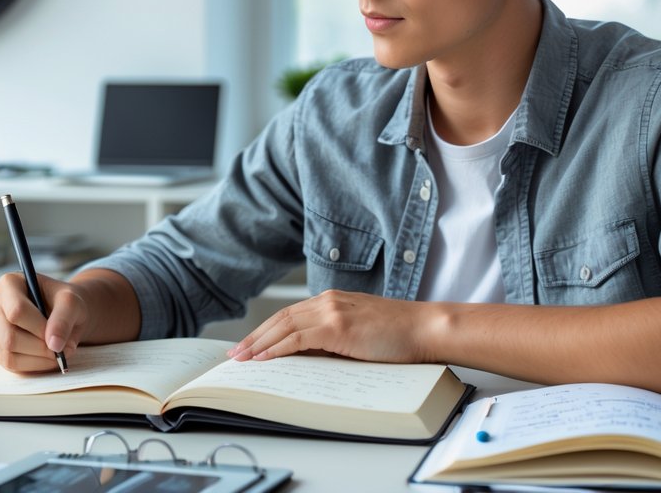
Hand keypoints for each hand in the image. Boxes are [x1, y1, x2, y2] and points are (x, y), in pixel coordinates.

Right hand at [0, 271, 88, 372]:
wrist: (62, 312)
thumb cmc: (64, 302)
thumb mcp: (71, 302)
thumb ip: (64, 319)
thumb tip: (54, 345)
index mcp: (8, 284)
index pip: (16, 311)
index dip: (39, 328)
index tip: (57, 336)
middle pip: (9, 336)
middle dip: (39, 347)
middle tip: (60, 348)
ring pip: (8, 353)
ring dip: (38, 358)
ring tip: (57, 352)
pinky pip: (10, 364)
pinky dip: (33, 365)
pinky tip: (47, 357)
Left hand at [227, 290, 434, 363]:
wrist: (425, 329)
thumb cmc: (400, 335)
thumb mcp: (359, 333)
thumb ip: (333, 338)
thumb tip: (306, 357)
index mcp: (332, 300)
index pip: (289, 315)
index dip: (266, 330)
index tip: (249, 345)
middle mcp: (328, 300)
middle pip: (280, 318)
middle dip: (255, 337)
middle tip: (234, 354)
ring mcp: (332, 311)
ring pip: (284, 327)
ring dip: (259, 344)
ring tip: (241, 359)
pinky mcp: (338, 326)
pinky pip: (298, 338)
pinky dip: (278, 348)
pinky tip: (265, 358)